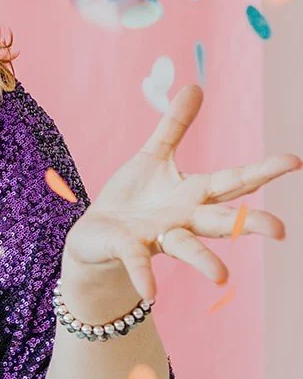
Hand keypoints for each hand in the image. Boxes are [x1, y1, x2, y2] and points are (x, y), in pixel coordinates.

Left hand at [62, 84, 299, 304]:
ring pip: (187, 247)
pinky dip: (144, 275)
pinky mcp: (128, 249)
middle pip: (222, 220)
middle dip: (251, 224)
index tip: (296, 161)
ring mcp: (157, 237)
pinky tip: (151, 293)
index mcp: (192, 194)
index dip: (264, 169)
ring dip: (204, 261)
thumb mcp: (153, 155)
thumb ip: (175, 125)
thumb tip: (196, 85)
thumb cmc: (133, 198)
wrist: (96, 237)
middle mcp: (183, 219)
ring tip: (221, 277)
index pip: (235, 180)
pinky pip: (138, 262)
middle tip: (280, 231)